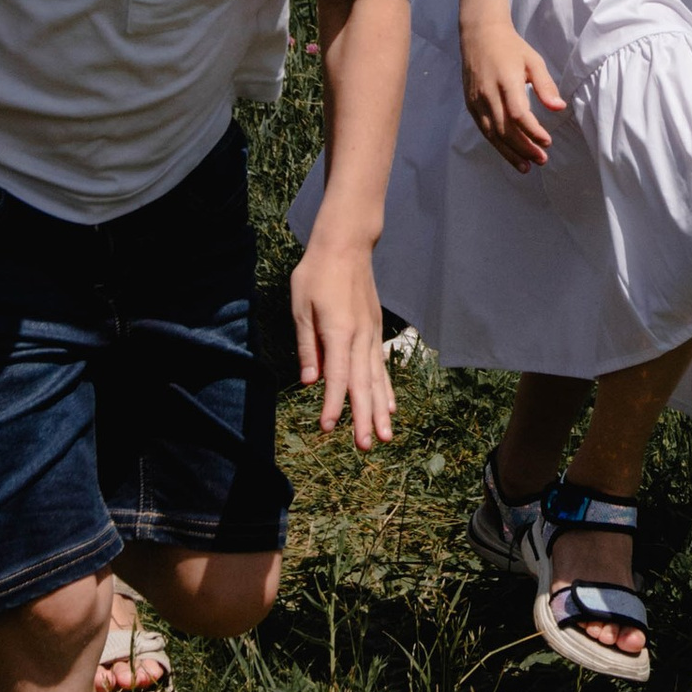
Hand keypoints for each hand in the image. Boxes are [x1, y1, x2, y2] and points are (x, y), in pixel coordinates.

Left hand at [292, 240, 393, 450]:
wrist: (346, 246)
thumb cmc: (316, 274)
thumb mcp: (301, 307)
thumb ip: (307, 346)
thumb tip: (308, 381)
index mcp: (339, 331)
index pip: (337, 375)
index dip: (333, 403)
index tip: (328, 428)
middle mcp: (360, 336)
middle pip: (363, 384)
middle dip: (364, 417)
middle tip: (366, 446)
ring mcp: (372, 334)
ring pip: (377, 379)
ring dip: (380, 409)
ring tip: (385, 436)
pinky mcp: (375, 332)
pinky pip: (382, 367)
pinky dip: (386, 389)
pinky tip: (390, 408)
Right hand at [461, 17, 565, 170]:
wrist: (479, 35)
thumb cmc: (511, 47)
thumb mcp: (533, 61)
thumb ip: (545, 85)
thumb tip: (559, 108)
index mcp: (506, 80)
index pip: (519, 114)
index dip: (533, 132)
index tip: (547, 141)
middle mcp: (488, 93)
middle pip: (505, 129)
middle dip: (524, 148)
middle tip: (541, 160)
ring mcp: (476, 100)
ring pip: (492, 134)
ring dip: (510, 153)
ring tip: (527, 167)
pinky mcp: (471, 105)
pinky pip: (484, 130)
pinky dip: (497, 145)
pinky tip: (510, 154)